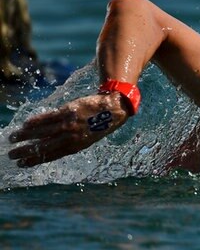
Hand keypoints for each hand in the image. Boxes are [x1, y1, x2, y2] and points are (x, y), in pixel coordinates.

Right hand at [8, 92, 130, 166]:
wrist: (114, 109)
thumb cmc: (101, 124)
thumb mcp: (88, 139)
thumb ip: (71, 143)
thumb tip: (53, 147)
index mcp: (76, 146)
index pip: (51, 155)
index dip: (35, 160)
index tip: (22, 164)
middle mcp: (71, 137)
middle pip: (43, 146)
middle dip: (26, 151)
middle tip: (12, 154)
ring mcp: (69, 124)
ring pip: (42, 132)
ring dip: (26, 135)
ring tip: (13, 138)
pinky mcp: (69, 111)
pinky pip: (48, 117)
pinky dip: (36, 121)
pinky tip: (26, 124)